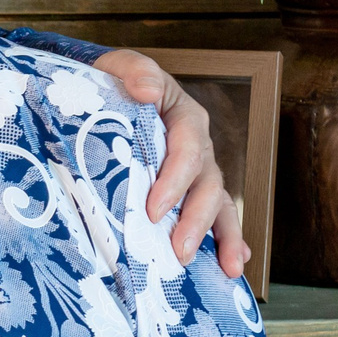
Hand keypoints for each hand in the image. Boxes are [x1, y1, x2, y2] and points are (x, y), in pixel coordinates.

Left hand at [91, 49, 249, 275]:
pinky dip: (228, 239)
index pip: (186, 151)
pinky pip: (217, 215)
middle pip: (208, 185)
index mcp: (185, 118)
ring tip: (227, 268)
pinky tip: (230, 264)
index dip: (173, 182)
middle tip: (178, 251)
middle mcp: (199, 146)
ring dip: (222, 238)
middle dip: (196, 220)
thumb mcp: (119, 68)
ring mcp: (198, 172)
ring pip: (218, 204)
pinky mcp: (191, 190)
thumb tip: (147, 89)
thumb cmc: (112, 84)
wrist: (106, 95)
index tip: (152, 210)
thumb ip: (135, 71)